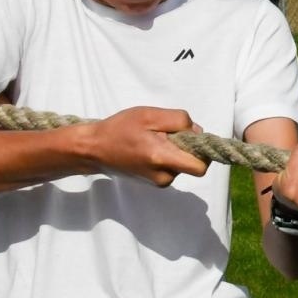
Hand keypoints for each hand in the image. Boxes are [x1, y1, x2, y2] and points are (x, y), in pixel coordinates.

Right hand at [89, 106, 207, 185]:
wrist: (94, 149)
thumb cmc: (120, 129)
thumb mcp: (149, 115)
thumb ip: (179, 120)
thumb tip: (197, 132)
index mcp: (161, 158)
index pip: (200, 167)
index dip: (203, 151)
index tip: (192, 138)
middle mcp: (163, 176)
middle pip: (194, 165)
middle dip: (189, 149)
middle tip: (169, 135)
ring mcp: (159, 181)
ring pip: (183, 165)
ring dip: (177, 151)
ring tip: (154, 140)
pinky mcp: (155, 182)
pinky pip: (172, 168)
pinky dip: (169, 157)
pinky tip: (151, 148)